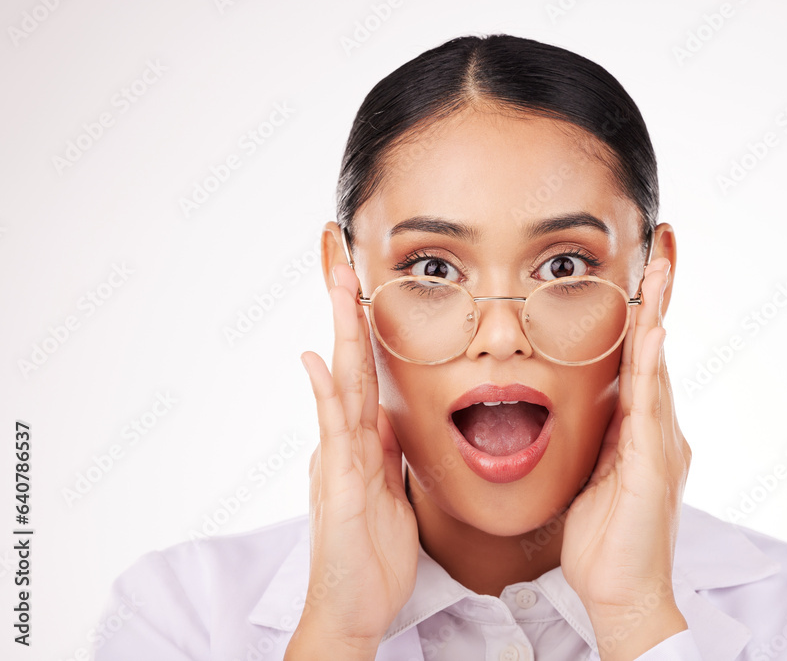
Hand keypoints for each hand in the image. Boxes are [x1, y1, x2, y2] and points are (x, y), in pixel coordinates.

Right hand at [285, 263, 417, 659]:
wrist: (354, 609)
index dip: (365, 325)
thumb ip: (386, 452)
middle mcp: (345, 441)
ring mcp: (337, 460)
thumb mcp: (391, 492)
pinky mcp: (335, 486)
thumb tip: (389, 416)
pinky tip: (317, 359)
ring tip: (339, 282)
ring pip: (340, 383)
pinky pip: (333, 433)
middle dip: (347, 308)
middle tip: (342, 254)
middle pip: (348, 362)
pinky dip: (324, 394)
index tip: (364, 281)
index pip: (365, 371)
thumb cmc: (373, 555)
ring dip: (339, 330)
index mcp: (363, 441)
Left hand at [559, 257, 691, 659]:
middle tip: (663, 244)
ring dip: (657, 313)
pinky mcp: (653, 466)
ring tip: (660, 266)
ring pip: (657, 365)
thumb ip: (599, 440)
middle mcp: (659, 430)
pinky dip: (650, 365)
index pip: (642, 358)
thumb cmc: (605, 542)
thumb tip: (588, 412)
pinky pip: (649, 405)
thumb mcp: (595, 477)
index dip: (644, 312)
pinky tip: (651, 330)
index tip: (644, 270)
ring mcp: (660, 446)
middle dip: (660, 296)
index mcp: (641, 432)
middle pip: (656, 349)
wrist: (622, 595)